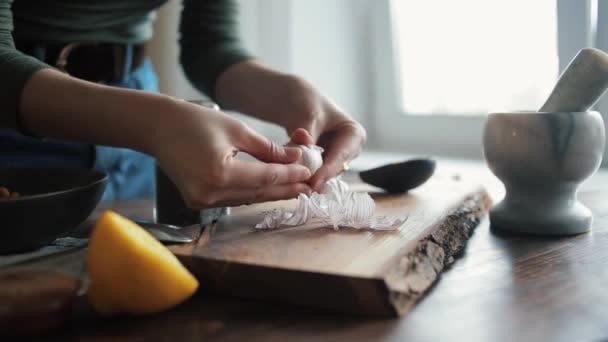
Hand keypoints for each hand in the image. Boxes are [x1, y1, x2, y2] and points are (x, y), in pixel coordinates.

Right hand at [150, 100, 311, 207]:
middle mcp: (210, 193)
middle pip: (258, 193)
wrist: (156, 127)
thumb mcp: (237, 130)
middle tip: (309, 187)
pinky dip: (252, 192)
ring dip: (271, 193)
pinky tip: (270, 188)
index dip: (290, 175)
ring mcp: (201, 201)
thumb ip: (268, 149)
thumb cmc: (194, 121)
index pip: (266, 177)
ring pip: (247, 198)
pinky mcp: (197, 201)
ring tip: (295, 188)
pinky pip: (233, 198)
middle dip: (285, 189)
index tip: (309, 172)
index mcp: (220, 173)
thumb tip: (296, 159)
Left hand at [215, 61, 366, 191]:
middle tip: (300, 188)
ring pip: (322, 176)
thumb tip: (304, 148)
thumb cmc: (305, 101)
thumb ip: (306, 133)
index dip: (328, 171)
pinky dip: (299, 177)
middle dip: (316, 178)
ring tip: (290, 182)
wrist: (292, 100)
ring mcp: (333, 160)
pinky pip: (311, 175)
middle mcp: (348, 151)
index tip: (314, 183)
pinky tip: (288, 182)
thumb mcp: (306, 114)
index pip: (342, 156)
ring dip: (306, 179)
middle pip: (333, 170)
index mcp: (354, 135)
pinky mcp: (319, 166)